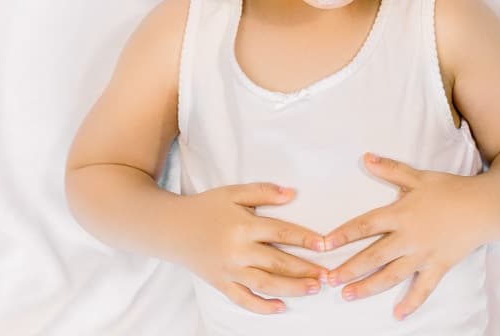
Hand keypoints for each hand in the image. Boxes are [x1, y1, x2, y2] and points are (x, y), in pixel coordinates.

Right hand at [175, 182, 328, 314]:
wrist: (171, 228)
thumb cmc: (205, 207)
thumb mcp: (233, 192)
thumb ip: (263, 192)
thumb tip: (292, 193)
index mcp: (243, 225)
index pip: (281, 232)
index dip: (305, 239)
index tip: (324, 245)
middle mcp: (238, 250)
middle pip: (278, 262)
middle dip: (305, 269)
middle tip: (327, 274)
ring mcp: (229, 270)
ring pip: (266, 284)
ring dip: (292, 288)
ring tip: (313, 289)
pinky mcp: (220, 283)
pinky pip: (243, 299)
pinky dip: (262, 307)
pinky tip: (280, 307)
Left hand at [322, 153, 488, 320]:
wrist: (484, 207)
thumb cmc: (450, 189)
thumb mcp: (418, 176)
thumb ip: (390, 169)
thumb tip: (365, 158)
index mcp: (400, 214)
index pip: (364, 226)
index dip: (343, 234)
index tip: (323, 244)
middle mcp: (408, 237)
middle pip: (373, 256)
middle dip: (349, 268)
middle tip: (328, 279)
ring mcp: (423, 254)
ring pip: (391, 275)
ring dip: (368, 287)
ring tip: (348, 296)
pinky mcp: (438, 266)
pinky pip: (423, 288)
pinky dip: (411, 303)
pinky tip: (398, 314)